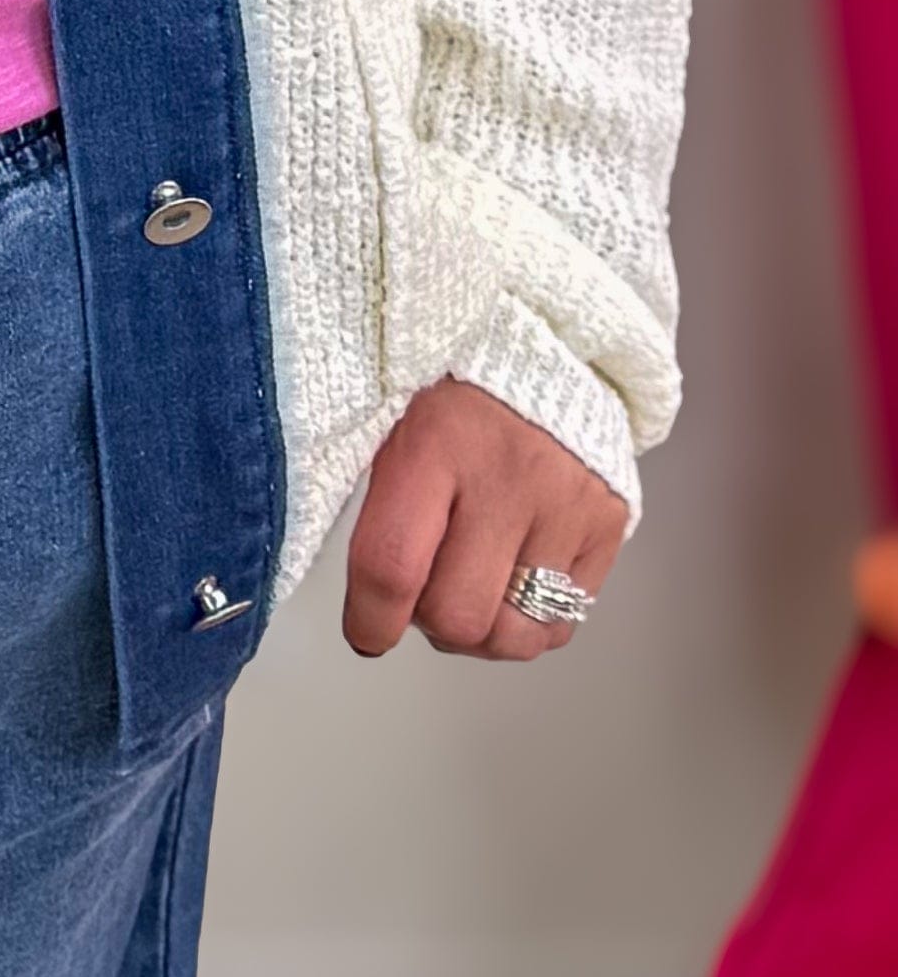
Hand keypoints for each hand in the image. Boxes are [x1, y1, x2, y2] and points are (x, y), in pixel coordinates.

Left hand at [342, 375, 625, 662]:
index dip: (371, 620)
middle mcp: (507, 478)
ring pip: (516, 635)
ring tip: (470, 592)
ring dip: (483, 635)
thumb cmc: (451, 391)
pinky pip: (564, 624)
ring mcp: (567, 506)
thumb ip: (380, 507)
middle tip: (423, 592)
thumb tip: (371, 606)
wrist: (546, 341)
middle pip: (458, 615)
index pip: (393, 566)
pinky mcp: (609, 527)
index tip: (367, 632)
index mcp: (435, 444)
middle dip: (428, 623)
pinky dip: (530, 624)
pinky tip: (512, 583)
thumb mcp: (394, 422)